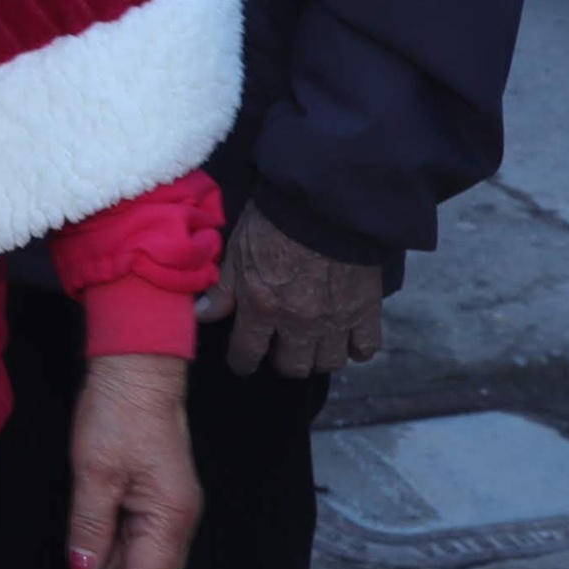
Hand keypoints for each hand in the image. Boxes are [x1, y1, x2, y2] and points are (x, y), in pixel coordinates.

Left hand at [63, 351, 202, 568]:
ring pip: (139, 563)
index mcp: (170, 517)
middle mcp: (176, 520)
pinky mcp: (152, 497)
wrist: (136, 368)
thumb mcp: (95, 470)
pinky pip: (134, 542)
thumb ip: (90, 525)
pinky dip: (111, 562)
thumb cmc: (119, 412)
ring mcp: (166, 509)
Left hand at [198, 198, 385, 375]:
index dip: (242, 362)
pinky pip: (365, 348)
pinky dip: (357, 348)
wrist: (324, 202)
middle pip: (292, 366)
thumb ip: (223, 290)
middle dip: (283, 361)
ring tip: (314, 343)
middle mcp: (298, 324)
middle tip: (281, 348)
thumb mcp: (237, 251)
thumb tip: (202, 316)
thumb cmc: (274, 219)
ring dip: (319, 357)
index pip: (247, 353)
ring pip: (328, 363)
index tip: (242, 363)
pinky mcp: (366, 311)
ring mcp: (334, 321)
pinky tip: (348, 339)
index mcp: (262, 308)